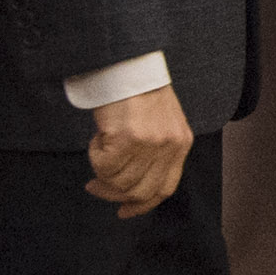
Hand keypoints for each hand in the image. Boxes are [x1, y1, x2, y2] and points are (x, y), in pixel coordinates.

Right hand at [84, 84, 191, 213]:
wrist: (129, 63)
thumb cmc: (139, 89)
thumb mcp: (162, 121)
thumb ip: (156, 150)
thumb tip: (131, 185)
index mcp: (181, 143)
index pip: (164, 189)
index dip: (142, 205)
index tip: (124, 211)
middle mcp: (168, 146)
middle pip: (139, 191)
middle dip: (114, 194)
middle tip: (95, 185)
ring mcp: (149, 143)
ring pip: (119, 181)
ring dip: (102, 171)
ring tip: (98, 149)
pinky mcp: (127, 138)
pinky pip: (104, 165)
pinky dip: (95, 156)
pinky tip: (97, 138)